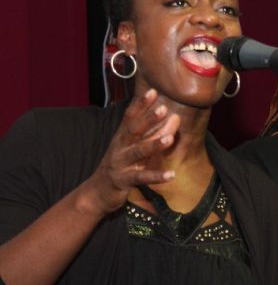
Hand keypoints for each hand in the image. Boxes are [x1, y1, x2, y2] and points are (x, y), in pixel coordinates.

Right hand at [83, 89, 179, 214]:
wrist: (97, 193)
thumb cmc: (121, 166)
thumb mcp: (135, 148)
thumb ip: (154, 134)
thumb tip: (175, 118)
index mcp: (122, 137)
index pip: (130, 117)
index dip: (140, 104)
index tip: (153, 91)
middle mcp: (120, 147)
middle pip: (133, 131)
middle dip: (148, 120)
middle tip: (164, 109)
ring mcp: (120, 164)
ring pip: (137, 152)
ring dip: (153, 145)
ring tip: (170, 138)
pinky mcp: (123, 181)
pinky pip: (141, 178)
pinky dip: (156, 176)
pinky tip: (171, 175)